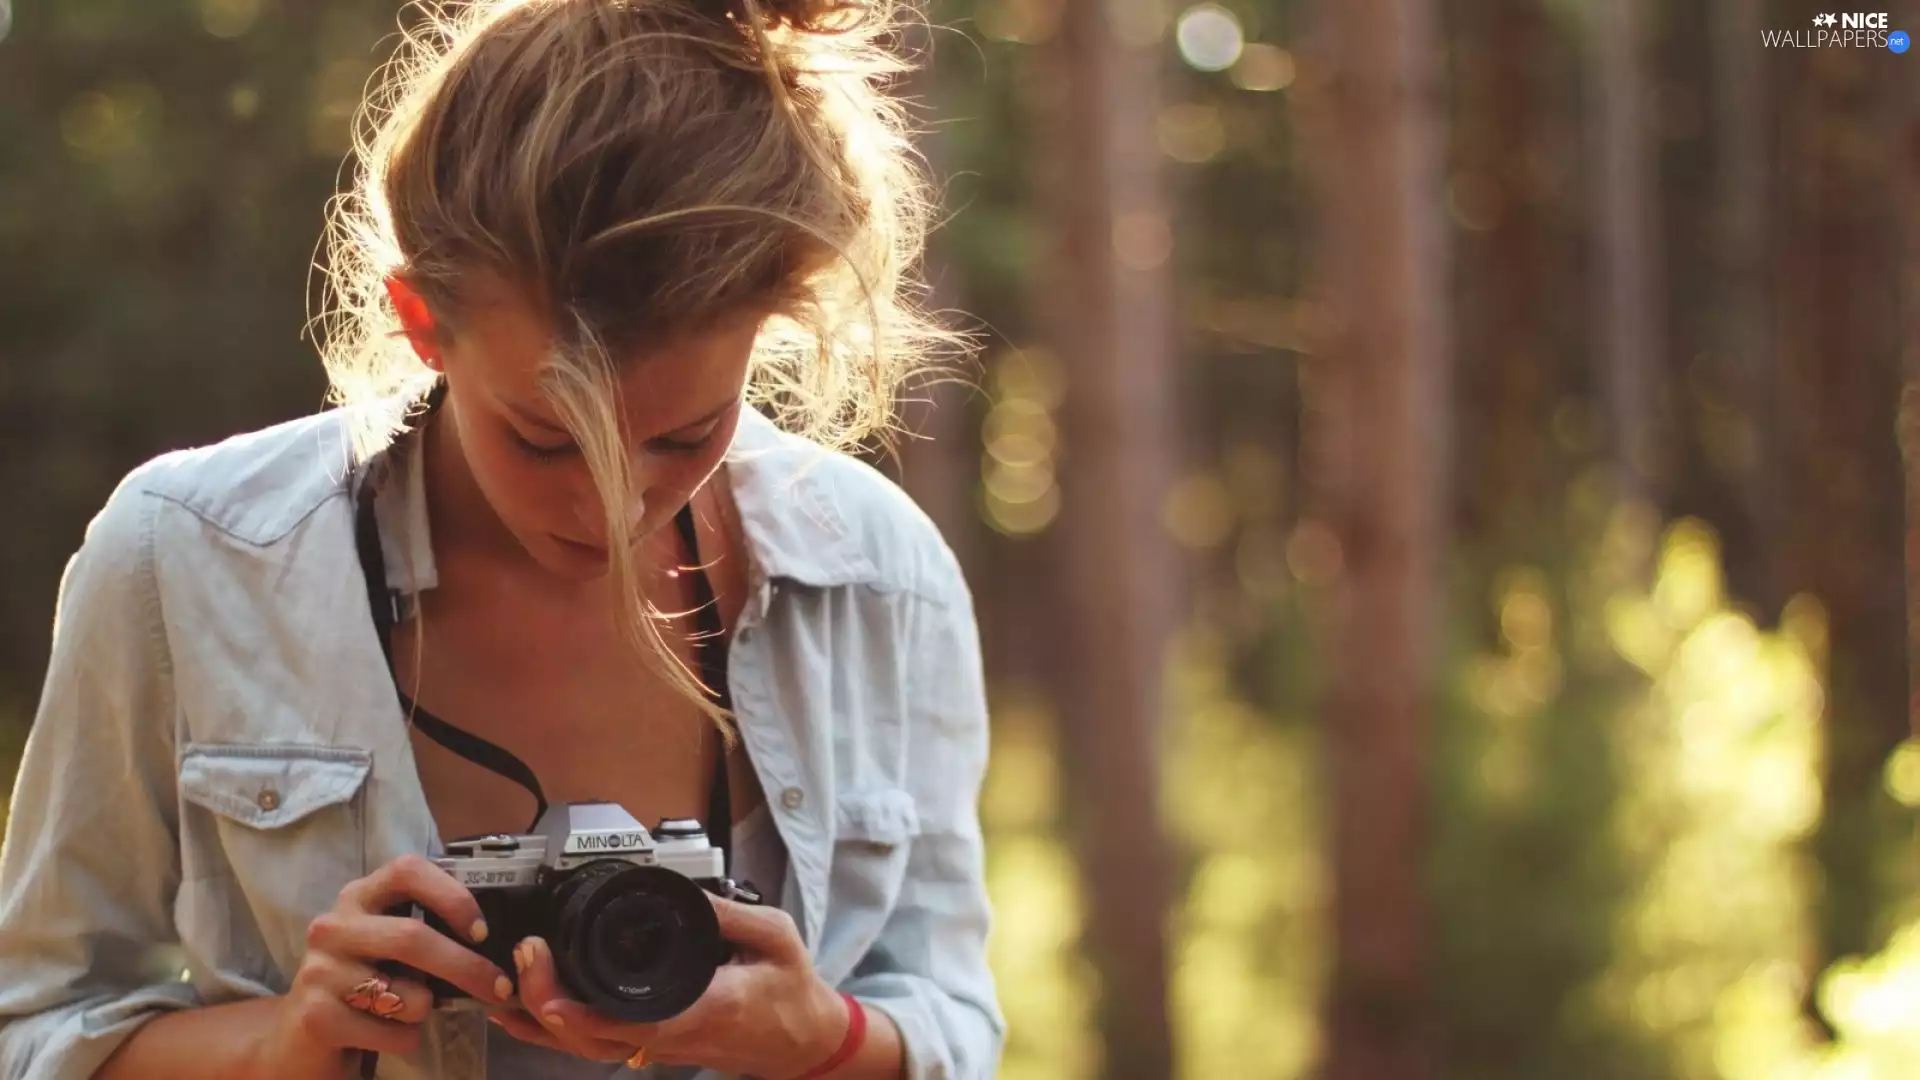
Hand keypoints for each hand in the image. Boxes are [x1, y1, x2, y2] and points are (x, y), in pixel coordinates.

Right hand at [258, 854, 516, 1077]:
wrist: (301, 1034)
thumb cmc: (363, 980)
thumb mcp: (390, 943)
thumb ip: (428, 928)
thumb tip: (494, 940)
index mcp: (359, 896)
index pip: (408, 871)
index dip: (452, 896)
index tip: (481, 930)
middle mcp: (333, 925)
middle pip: (413, 937)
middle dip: (466, 966)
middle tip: (499, 988)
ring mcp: (319, 970)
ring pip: (406, 993)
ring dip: (426, 1009)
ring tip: (411, 1011)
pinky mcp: (316, 1015)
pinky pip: (391, 1031)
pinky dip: (407, 1038)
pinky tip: (389, 1034)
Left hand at [490, 896, 849, 1078]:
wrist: (806, 1041)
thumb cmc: (793, 992)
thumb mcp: (776, 938)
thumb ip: (730, 913)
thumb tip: (684, 891)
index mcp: (701, 1008)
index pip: (625, 1019)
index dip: (574, 1006)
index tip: (544, 971)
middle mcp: (672, 1036)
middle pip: (590, 1038)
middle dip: (543, 1001)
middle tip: (524, 956)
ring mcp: (660, 1048)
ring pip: (586, 1048)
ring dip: (540, 1022)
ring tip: (505, 985)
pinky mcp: (655, 1046)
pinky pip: (597, 1045)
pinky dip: (558, 1031)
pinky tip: (531, 1012)